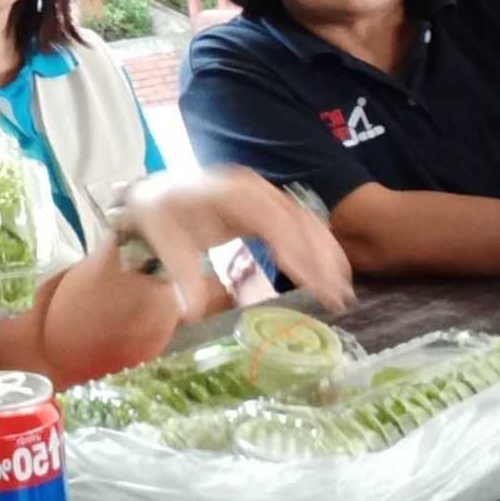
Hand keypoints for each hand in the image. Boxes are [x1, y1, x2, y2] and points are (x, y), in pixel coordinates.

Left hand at [122, 168, 354, 313]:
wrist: (156, 197)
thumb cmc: (159, 218)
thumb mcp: (162, 243)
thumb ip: (180, 274)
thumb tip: (193, 311)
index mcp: (230, 193)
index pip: (272, 221)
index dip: (295, 251)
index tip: (313, 284)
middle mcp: (253, 189)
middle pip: (298, 221)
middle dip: (321, 259)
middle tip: (338, 297)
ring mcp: (263, 196)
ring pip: (306, 223)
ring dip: (327, 256)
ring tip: (342, 292)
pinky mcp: (267, 208)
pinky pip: (300, 226)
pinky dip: (318, 249)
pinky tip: (331, 274)